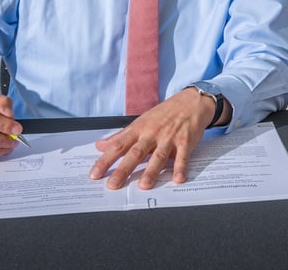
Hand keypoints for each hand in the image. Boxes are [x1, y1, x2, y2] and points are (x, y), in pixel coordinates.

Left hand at [89, 87, 217, 189]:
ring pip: (158, 156)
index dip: (105, 160)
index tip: (95, 174)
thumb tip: (100, 145)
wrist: (191, 101)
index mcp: (139, 129)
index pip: (118, 146)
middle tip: (113, 184)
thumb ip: (121, 136)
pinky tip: (178, 179)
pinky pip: (182, 156)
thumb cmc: (164, 113)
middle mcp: (152, 134)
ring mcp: (169, 138)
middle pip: (136, 153)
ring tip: (143, 186)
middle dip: (124, 169)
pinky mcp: (185, 141)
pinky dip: (180, 167)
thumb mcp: (141, 121)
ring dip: (151, 171)